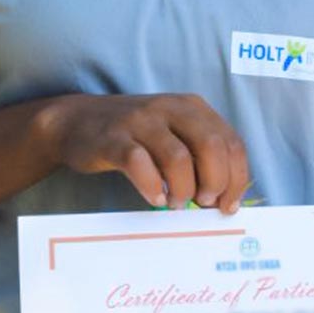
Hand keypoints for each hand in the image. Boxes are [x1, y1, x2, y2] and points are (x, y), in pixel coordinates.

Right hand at [44, 92, 248, 212]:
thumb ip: (199, 156)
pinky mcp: (114, 138)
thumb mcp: (173, 134)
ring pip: (178, 157)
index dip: (236, 178)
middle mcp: (169, 108)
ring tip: (177, 203)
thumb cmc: (133, 136)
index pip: (231, 142)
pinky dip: (152, 186)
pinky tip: (154, 198)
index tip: (228, 205)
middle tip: (204, 203)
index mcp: (192, 107)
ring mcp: (140, 121)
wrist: (76, 120)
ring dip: (184, 189)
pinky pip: (140, 164)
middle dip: (215, 182)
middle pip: (211, 146)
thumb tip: (224, 198)